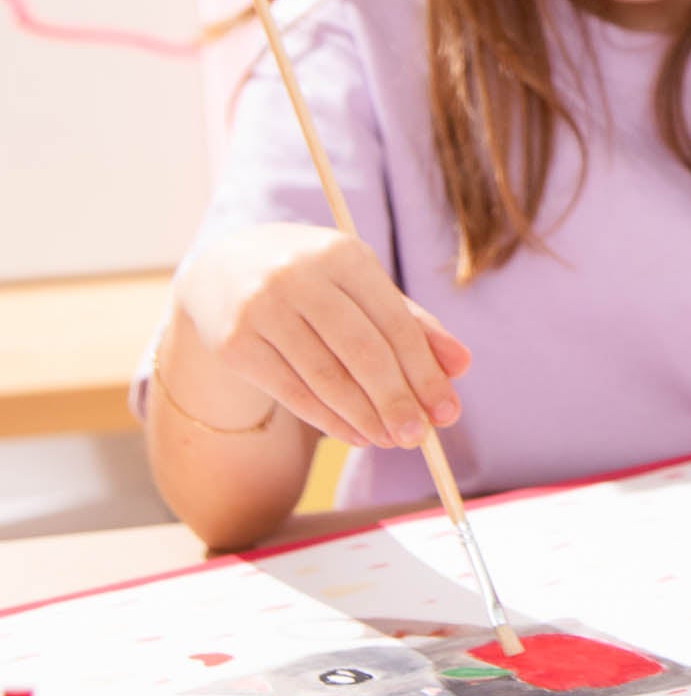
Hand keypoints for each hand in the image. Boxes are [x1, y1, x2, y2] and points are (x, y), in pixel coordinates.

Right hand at [172, 223, 470, 448]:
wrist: (225, 266)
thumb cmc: (315, 279)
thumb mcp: (363, 284)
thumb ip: (412, 323)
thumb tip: (460, 366)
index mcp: (343, 255)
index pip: (395, 324)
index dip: (425, 372)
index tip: (447, 412)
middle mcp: (299, 277)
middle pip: (362, 352)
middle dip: (397, 400)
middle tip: (420, 438)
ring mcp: (260, 309)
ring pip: (325, 377)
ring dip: (365, 417)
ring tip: (391, 440)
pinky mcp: (233, 343)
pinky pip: (291, 391)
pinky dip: (328, 419)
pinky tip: (355, 435)